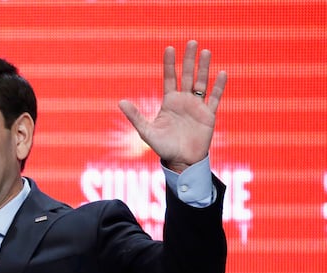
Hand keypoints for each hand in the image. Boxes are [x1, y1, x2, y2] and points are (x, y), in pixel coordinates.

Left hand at [119, 40, 226, 172]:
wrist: (181, 161)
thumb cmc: (163, 147)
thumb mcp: (146, 132)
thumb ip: (135, 116)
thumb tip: (120, 102)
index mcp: (169, 102)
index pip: (169, 78)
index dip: (169, 64)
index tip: (169, 48)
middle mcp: (184, 101)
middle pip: (187, 75)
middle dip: (189, 59)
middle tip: (191, 42)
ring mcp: (197, 106)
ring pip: (202, 82)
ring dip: (204, 68)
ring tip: (206, 51)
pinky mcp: (208, 115)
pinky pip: (214, 98)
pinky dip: (218, 86)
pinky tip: (221, 73)